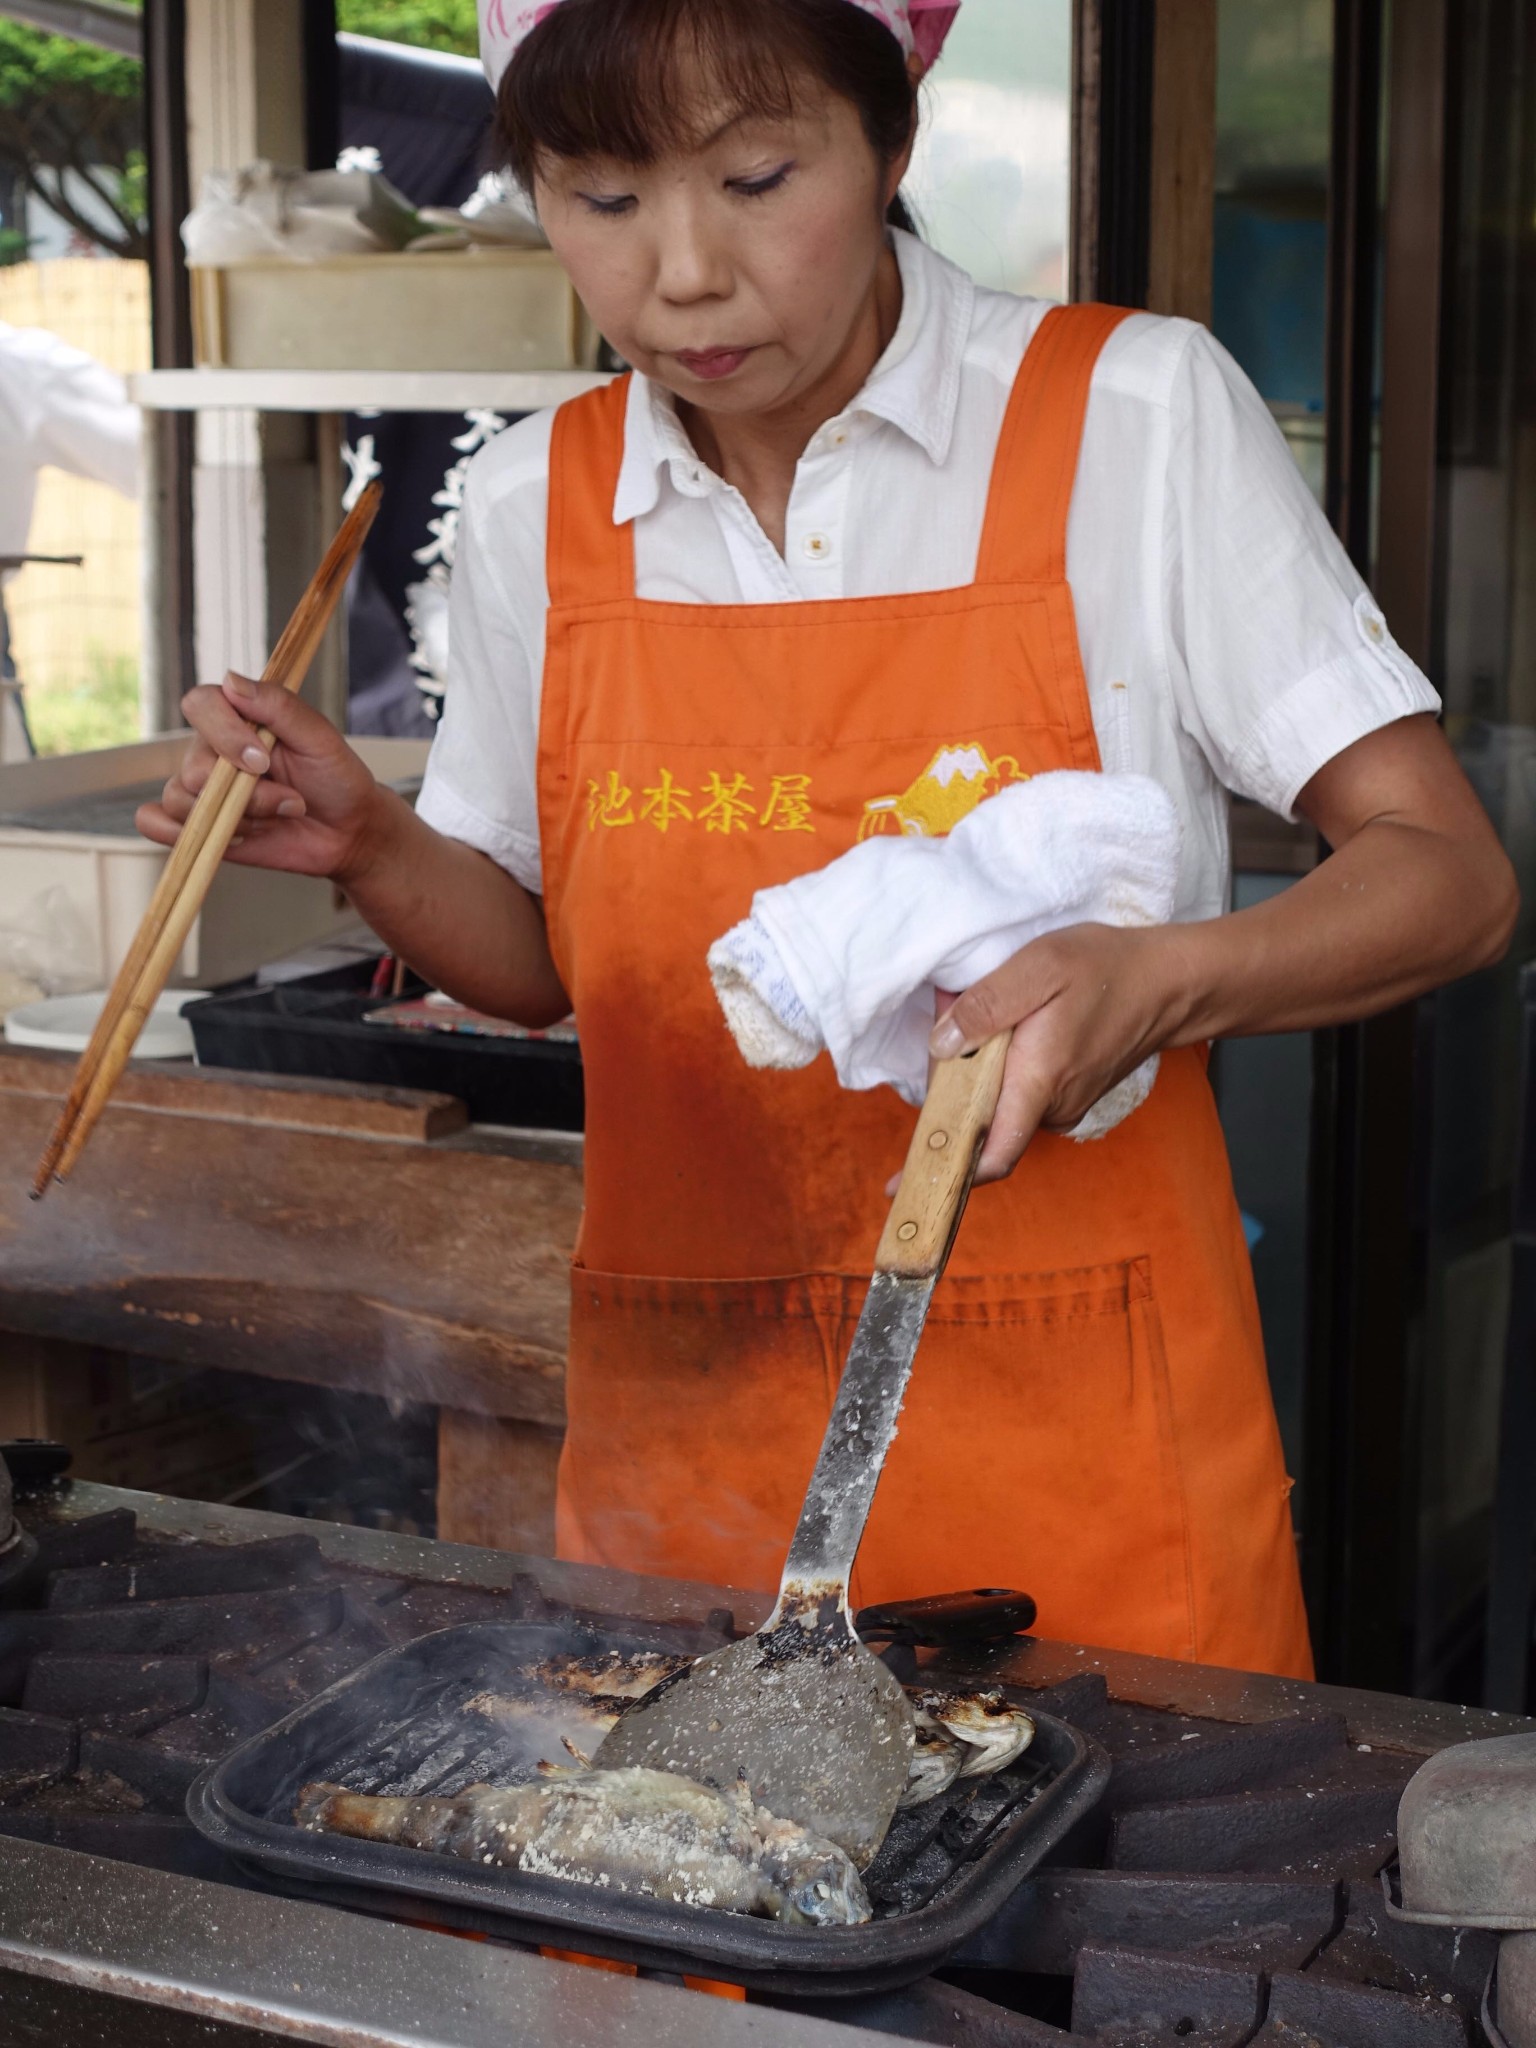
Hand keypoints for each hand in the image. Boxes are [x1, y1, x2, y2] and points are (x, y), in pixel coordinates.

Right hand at [136, 672, 387, 882]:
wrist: (347, 830)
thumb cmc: (335, 778)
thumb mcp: (318, 737)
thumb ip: (278, 706)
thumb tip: (231, 680)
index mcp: (238, 718)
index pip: (199, 704)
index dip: (223, 732)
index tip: (262, 760)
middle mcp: (212, 750)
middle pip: (192, 768)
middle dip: (247, 795)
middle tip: (291, 801)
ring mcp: (202, 789)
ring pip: (180, 800)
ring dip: (237, 819)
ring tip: (275, 820)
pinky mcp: (199, 825)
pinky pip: (153, 822)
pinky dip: (171, 831)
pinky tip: (226, 835)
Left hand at [928, 924, 1188, 1181]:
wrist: (1170, 983)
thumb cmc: (1108, 970)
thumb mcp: (1039, 967)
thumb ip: (985, 1006)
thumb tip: (941, 1043)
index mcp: (1039, 1083)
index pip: (991, 1155)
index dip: (944, 1175)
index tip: (899, 1187)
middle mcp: (1051, 1107)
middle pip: (980, 1122)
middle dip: (949, 1085)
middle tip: (946, 1020)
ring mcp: (1062, 1105)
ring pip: (997, 1105)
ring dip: (975, 1073)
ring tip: (976, 1013)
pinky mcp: (1066, 1095)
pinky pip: (1017, 1094)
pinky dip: (998, 1070)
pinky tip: (1003, 1027)